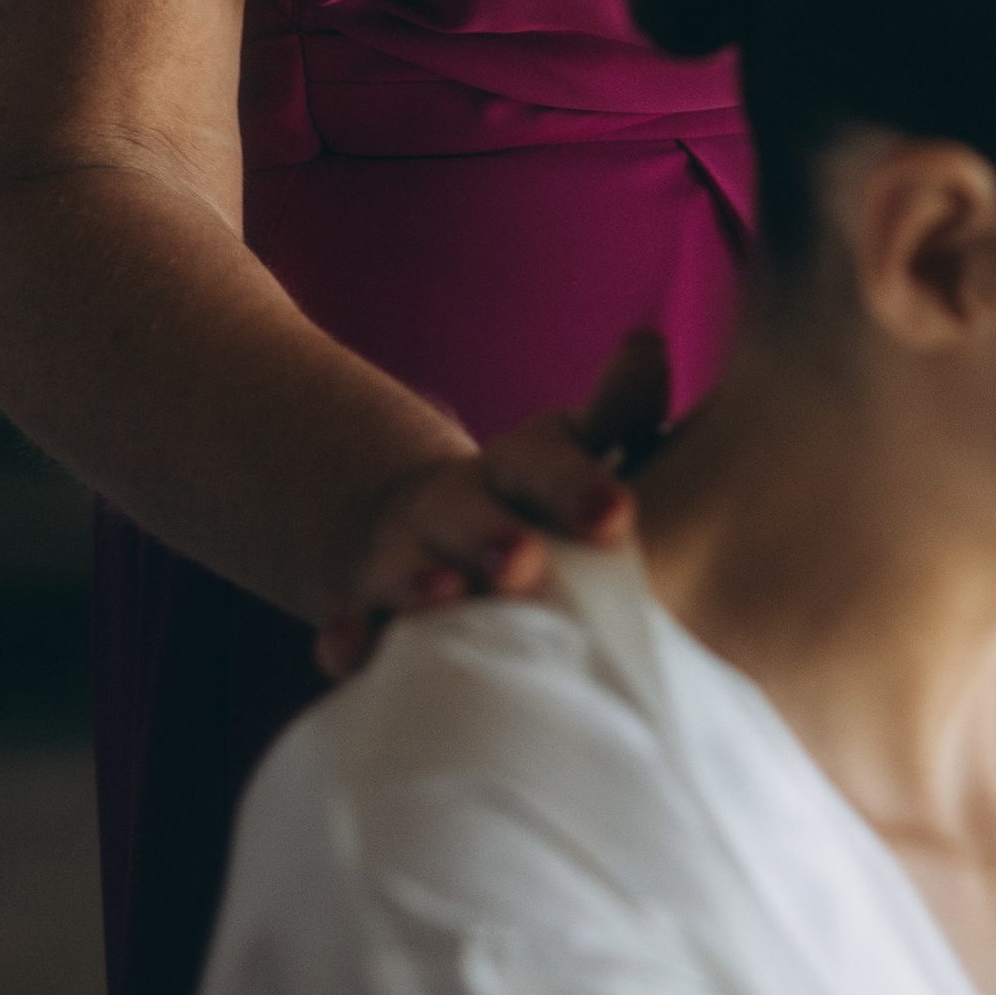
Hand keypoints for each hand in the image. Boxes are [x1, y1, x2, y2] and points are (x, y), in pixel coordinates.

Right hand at [314, 330, 672, 679]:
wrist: (427, 525)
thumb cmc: (533, 495)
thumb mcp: (570, 450)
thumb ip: (616, 408)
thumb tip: (648, 345)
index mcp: (518, 468)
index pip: (546, 465)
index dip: (578, 486)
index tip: (617, 517)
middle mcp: (456, 506)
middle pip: (470, 516)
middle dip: (493, 535)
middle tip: (522, 563)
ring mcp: (405, 555)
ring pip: (406, 569)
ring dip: (419, 582)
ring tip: (443, 596)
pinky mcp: (367, 610)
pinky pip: (352, 627)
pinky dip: (349, 638)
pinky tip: (347, 649)